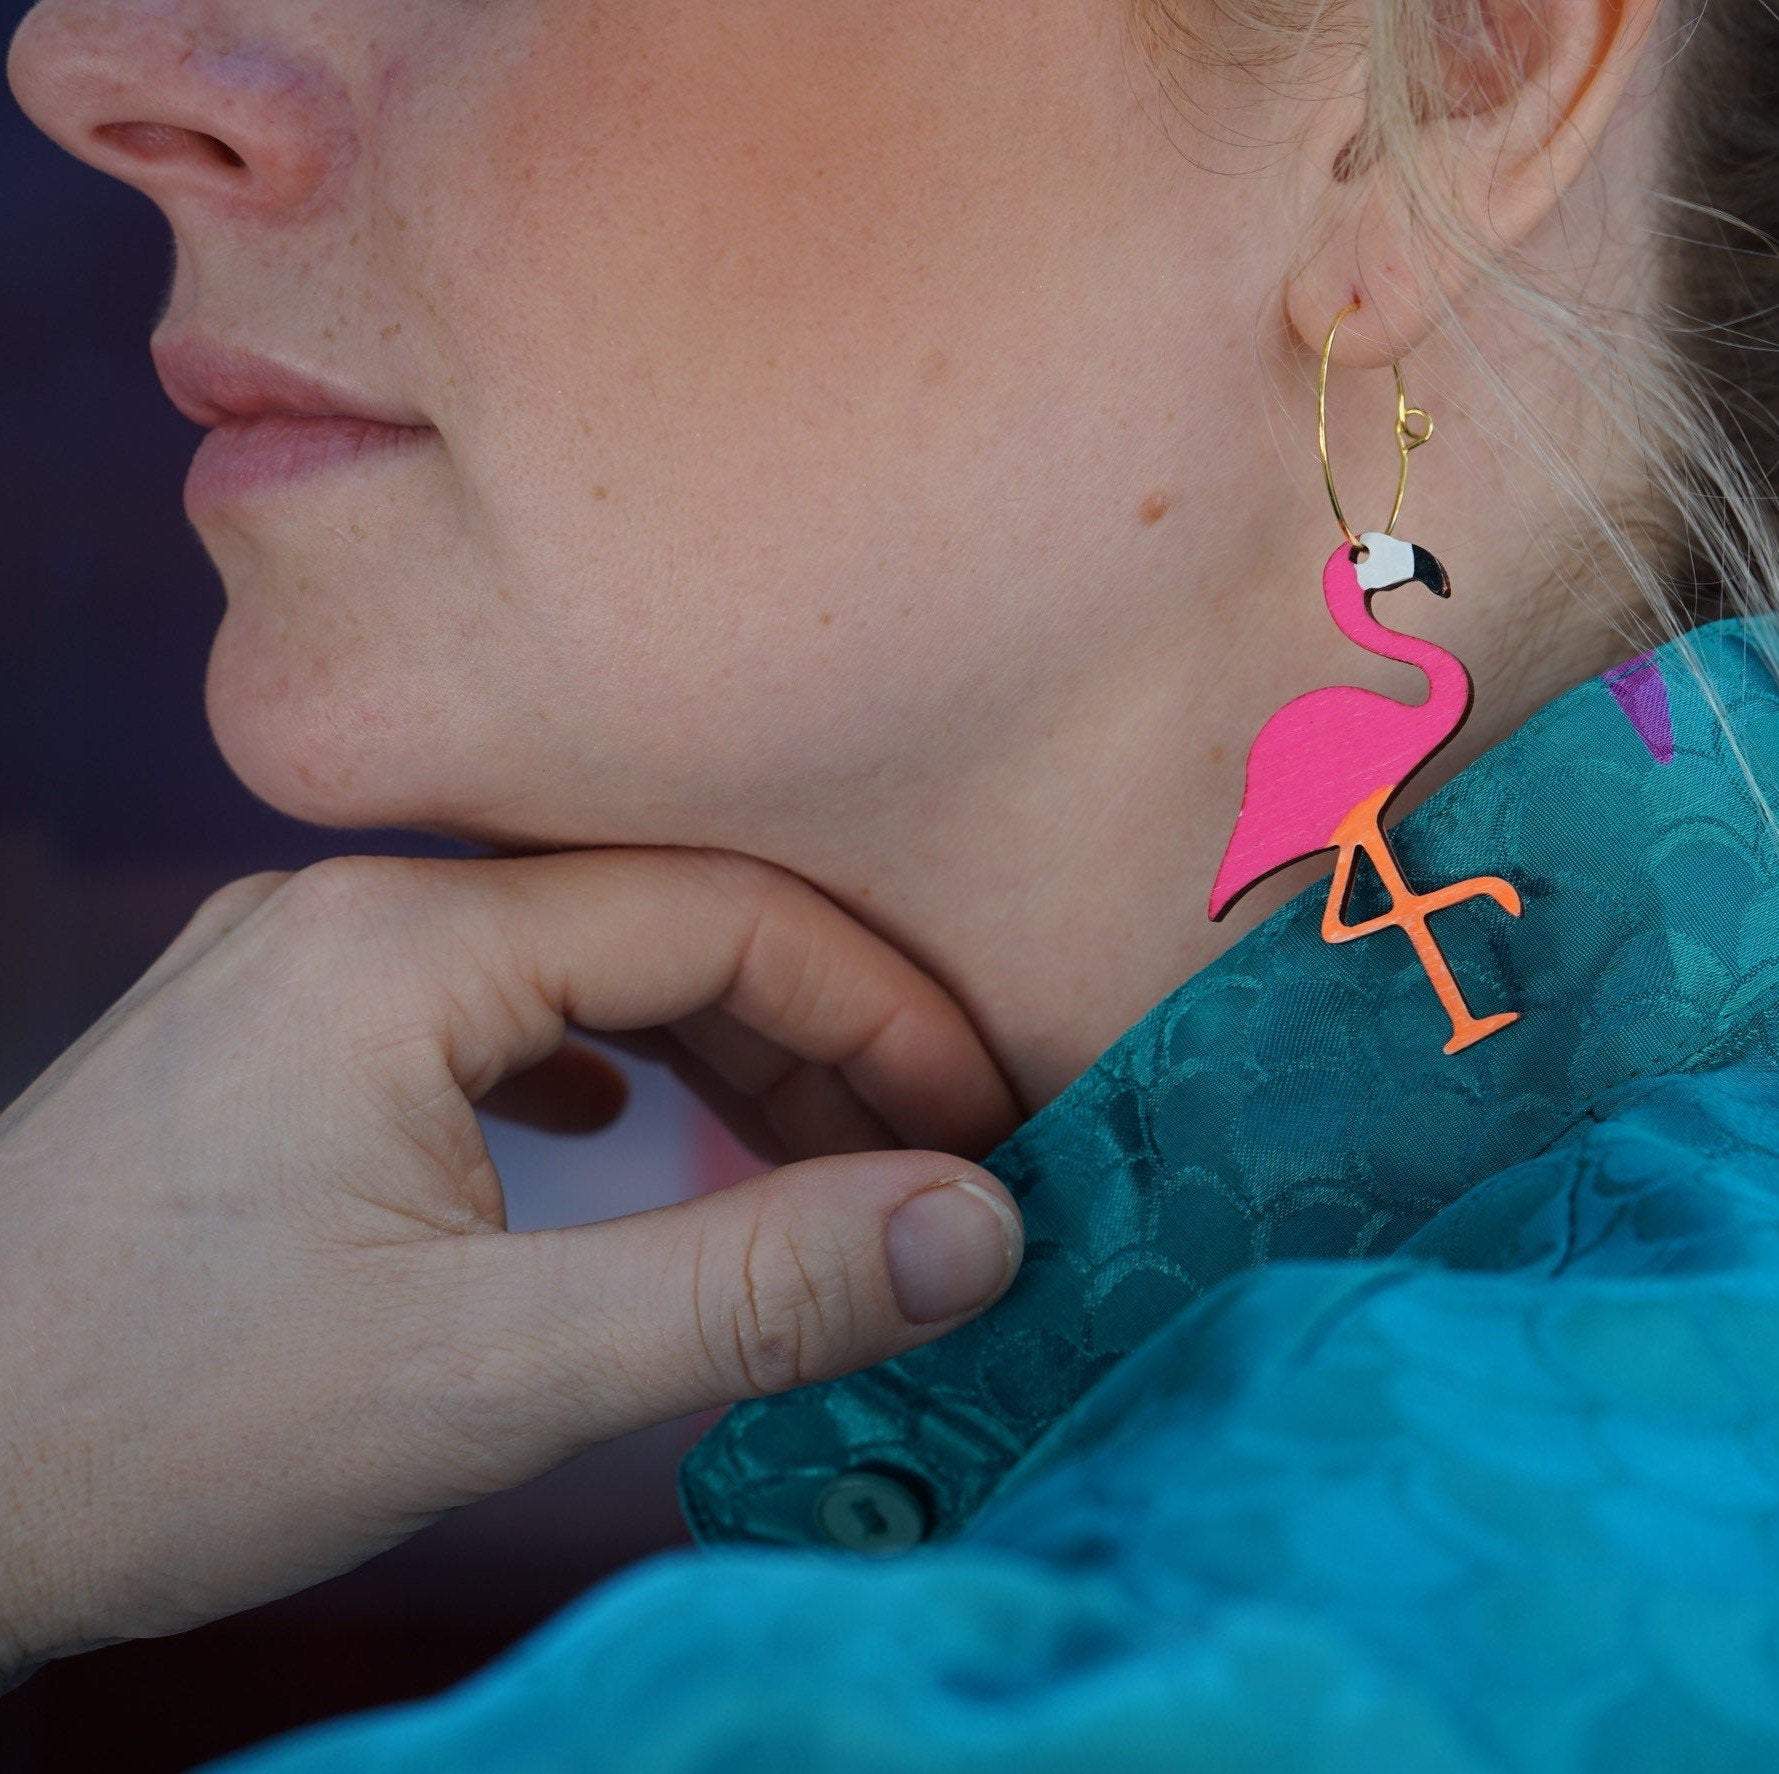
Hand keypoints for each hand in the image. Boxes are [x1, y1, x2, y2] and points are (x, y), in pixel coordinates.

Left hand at [0, 847, 1024, 1686]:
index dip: (881, 1015)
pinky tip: (626, 1133)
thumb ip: (749, 1290)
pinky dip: (600, 1068)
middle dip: (812, 1043)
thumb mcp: (487, 1371)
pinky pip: (492, 1013)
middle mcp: (348, 908)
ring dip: (711, 1058)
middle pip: (655, 927)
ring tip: (810, 1167)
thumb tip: (972, 1233)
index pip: (720, 915)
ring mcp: (303, 966)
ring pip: (575, 969)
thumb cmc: (158, 1426)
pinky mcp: (281, 1040)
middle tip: (923, 1167)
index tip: (981, 1126)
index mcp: (401, 941)